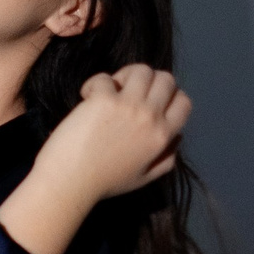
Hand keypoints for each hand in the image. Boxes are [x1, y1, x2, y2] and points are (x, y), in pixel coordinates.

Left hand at [0, 66, 191, 253]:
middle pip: (166, 79)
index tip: (149, 102)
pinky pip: (106, 78)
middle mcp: (150, 117)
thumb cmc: (105, 182)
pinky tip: (87, 98)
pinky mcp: (104, 99)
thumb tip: (176, 137)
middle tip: (128, 93)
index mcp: (163, 136)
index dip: (169, 97)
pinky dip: (95, 84)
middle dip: (149, 81)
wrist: (70, 182)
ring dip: (126, 76)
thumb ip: (166, 158)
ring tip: (110, 91)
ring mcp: (128, 106)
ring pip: (142, 70)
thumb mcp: (145, 177)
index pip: (184, 102)